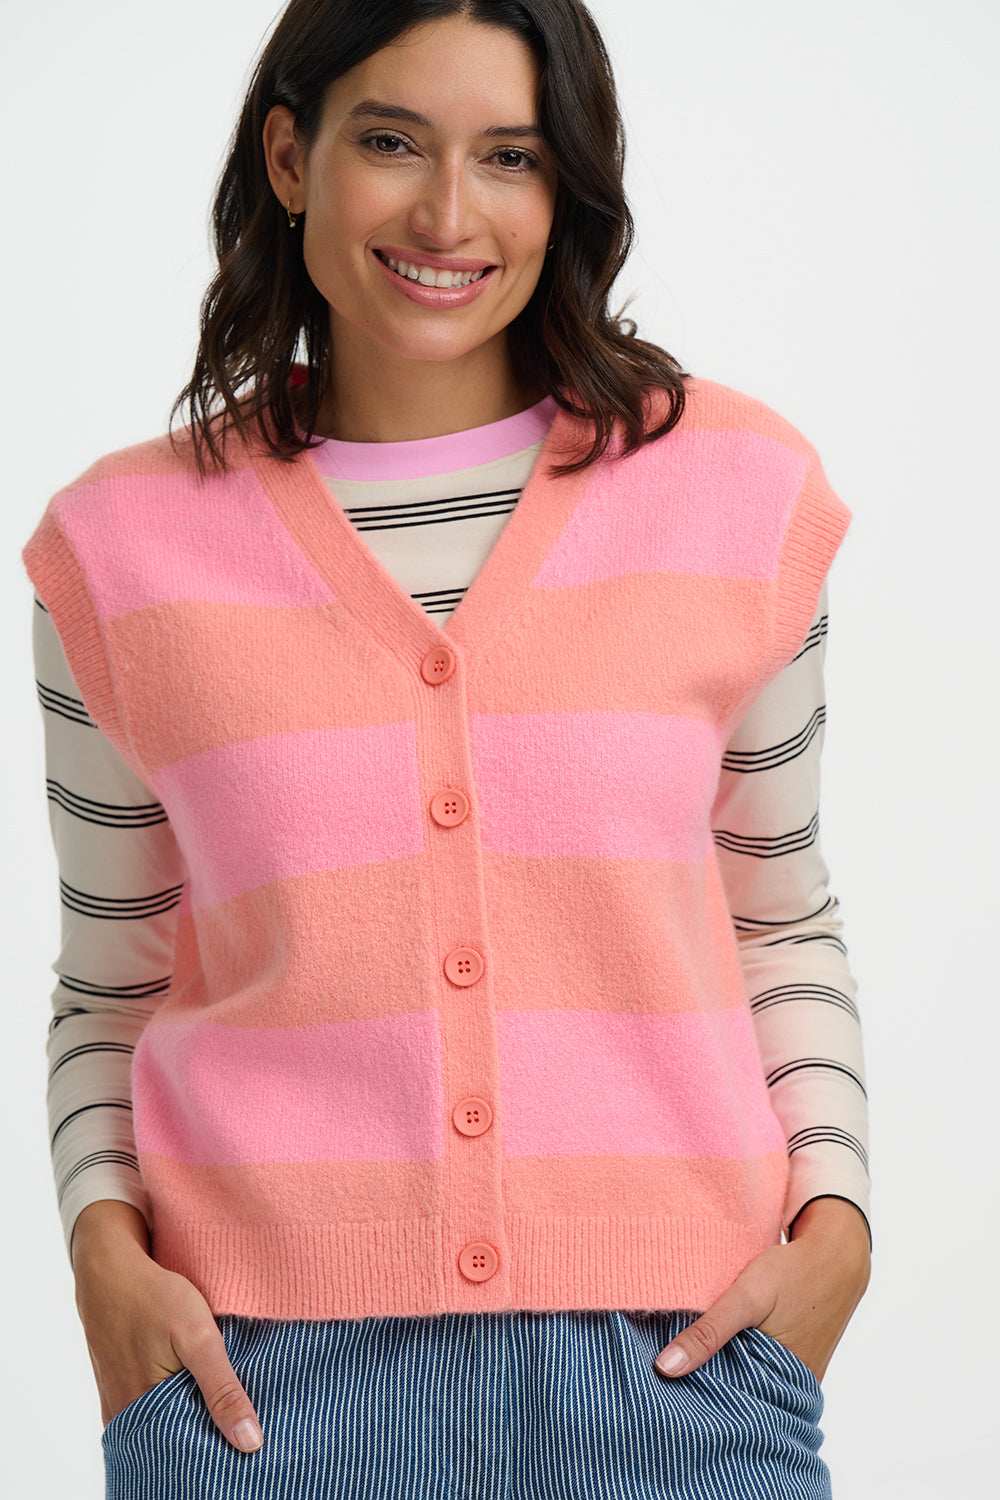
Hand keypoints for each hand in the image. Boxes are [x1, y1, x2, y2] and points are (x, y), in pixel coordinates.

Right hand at [71, 1200, 263, 1451]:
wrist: (109, 1269)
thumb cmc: (154, 1298)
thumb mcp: (199, 1338)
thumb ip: (222, 1390)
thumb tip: (250, 1443)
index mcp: (144, 1416)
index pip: (189, 1454)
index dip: (218, 1450)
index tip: (246, 1444)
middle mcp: (126, 1418)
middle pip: (174, 1443)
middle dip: (204, 1438)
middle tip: (236, 1426)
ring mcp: (118, 1403)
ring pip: (161, 1426)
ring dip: (187, 1420)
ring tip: (217, 1407)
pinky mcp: (116, 1388)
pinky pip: (147, 1411)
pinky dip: (169, 1406)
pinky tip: (189, 1390)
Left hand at [653, 1197, 870, 1381]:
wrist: (836, 1257)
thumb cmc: (792, 1273)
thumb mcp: (747, 1297)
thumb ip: (709, 1332)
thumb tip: (665, 1368)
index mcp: (781, 1382)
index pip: (728, 1408)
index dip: (695, 1398)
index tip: (662, 1389)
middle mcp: (792, 1388)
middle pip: (739, 1396)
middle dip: (708, 1387)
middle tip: (668, 1376)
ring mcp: (798, 1376)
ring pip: (750, 1382)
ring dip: (725, 1371)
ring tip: (690, 1361)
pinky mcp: (797, 1362)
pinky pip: (763, 1369)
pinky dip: (742, 1359)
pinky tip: (722, 1345)